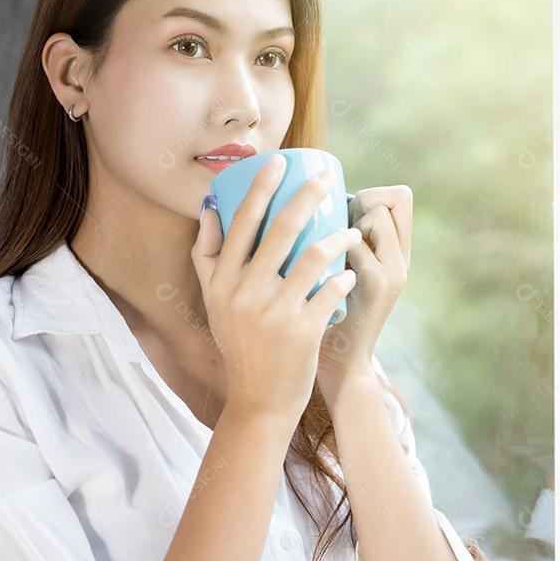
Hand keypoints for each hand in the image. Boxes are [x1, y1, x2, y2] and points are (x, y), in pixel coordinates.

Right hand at [191, 154, 362, 418]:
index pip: (242, 222)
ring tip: (351, 229)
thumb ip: (208, 256)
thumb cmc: (240, 343)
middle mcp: (245, 292)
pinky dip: (345, 277)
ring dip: (338, 236)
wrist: (259, 399)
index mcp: (222, 280)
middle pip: (281, 228)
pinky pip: (331, 290)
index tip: (279, 160)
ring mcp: (275, 312)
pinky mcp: (303, 330)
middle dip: (307, 195)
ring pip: (314, 255)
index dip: (261, 187)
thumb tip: (209, 207)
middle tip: (326, 177)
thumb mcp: (214, 301)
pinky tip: (352, 273)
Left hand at [317, 185, 412, 388]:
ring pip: (376, 217)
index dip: (372, 192)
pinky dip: (334, 245)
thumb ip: (336, 241)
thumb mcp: (340, 270)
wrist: (337, 363)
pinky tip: (320, 266)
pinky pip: (355, 245)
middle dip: (364, 199)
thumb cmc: (327, 313)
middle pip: (397, 199)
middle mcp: (401, 258)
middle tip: (338, 225)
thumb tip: (307, 202)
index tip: (346, 209)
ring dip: (348, 222)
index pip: (400, 197)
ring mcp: (392, 272)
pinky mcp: (376, 287)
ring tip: (330, 247)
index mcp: (395, 251)